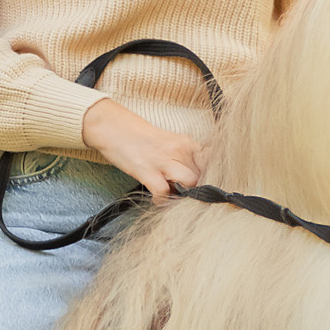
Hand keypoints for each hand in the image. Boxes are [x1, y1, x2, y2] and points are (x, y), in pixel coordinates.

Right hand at [79, 96, 210, 205]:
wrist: (114, 127)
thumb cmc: (142, 139)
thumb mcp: (170, 144)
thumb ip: (185, 160)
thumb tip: (197, 181)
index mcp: (187, 144)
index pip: (213, 161)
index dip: (215, 177)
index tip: (212, 189)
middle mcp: (179, 151)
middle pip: (204, 176)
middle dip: (199, 191)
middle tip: (189, 197)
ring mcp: (164, 161)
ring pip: (190, 183)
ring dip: (184, 196)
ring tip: (175, 198)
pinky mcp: (147, 171)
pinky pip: (163, 192)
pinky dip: (163, 201)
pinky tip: (159, 199)